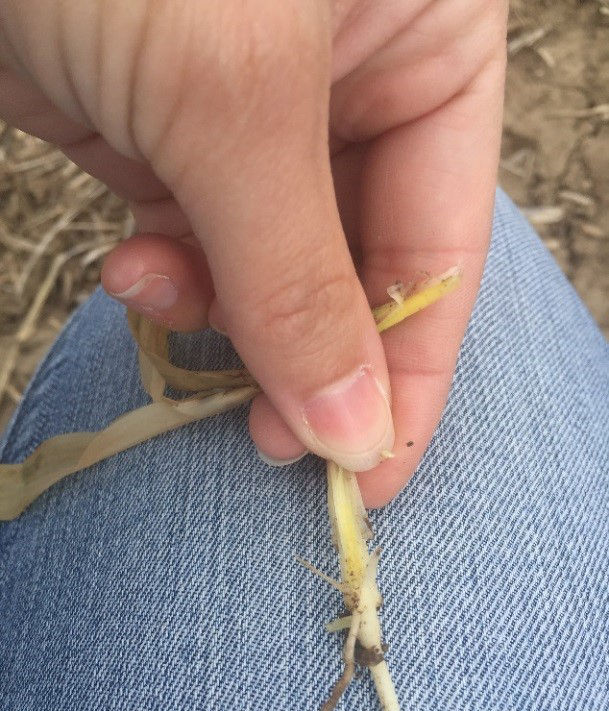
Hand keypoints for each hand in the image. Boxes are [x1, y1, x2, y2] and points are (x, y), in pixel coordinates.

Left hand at [0, 0, 506, 506]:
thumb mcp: (234, 96)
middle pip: (357, 264)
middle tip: (271, 438)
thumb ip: (300, 276)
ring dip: (224, 316)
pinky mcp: (165, 131)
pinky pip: (194, 244)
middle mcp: (351, 79)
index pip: (444, 239)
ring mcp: (253, 111)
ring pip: (269, 267)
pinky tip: (134, 275)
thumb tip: (353, 427)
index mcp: (424, 41)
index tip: (376, 471)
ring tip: (164, 306)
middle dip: (310, 356)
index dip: (414, 367)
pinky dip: (170, 281)